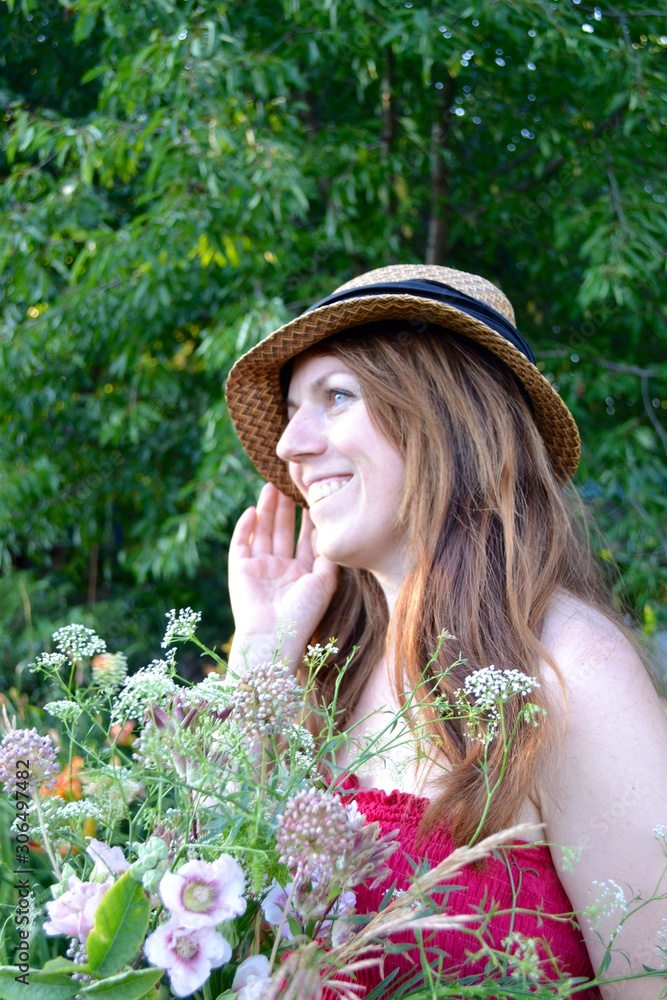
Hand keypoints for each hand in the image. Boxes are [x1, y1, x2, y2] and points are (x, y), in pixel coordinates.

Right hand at [228, 483, 337, 670]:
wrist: (274, 638)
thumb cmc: (303, 614)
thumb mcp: (325, 581)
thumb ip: (328, 555)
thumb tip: (330, 528)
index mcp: (303, 572)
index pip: (305, 537)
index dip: (309, 515)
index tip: (314, 493)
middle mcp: (281, 568)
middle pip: (283, 529)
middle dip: (286, 506)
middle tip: (290, 481)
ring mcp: (260, 568)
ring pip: (263, 531)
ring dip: (267, 509)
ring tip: (271, 485)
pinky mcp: (240, 569)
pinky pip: (241, 543)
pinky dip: (245, 526)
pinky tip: (252, 510)